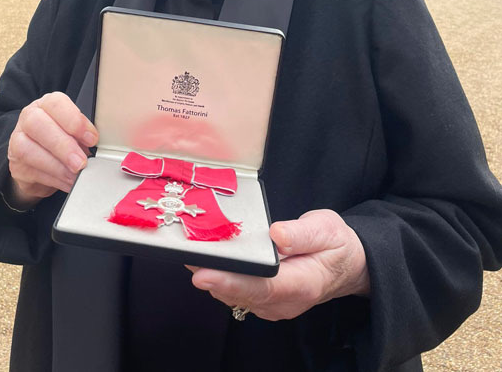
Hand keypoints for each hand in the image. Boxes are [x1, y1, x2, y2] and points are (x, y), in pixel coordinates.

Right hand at [6, 92, 97, 208]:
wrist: (39, 163)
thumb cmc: (60, 141)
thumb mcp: (73, 132)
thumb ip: (82, 134)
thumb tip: (97, 147)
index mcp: (46, 105)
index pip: (55, 103)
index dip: (74, 120)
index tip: (92, 138)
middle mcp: (28, 118)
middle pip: (37, 124)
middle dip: (63, 145)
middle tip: (81, 162)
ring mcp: (17, 141)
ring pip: (28, 149)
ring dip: (57, 165)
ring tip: (76, 174)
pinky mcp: (16, 165)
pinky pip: (31, 172)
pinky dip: (54, 179)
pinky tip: (68, 182)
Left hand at [189, 209, 369, 320]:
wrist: (348, 265)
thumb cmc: (337, 244)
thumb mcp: (327, 229)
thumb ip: (302, 233)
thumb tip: (277, 235)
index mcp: (302, 283)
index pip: (262, 286)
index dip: (230, 281)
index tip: (203, 274)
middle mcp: (285, 301)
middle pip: (242, 292)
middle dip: (212, 275)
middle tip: (185, 256)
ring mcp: (274, 304)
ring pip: (236, 295)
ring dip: (213, 276)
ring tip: (190, 253)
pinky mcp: (265, 299)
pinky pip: (238, 292)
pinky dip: (221, 277)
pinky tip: (207, 260)